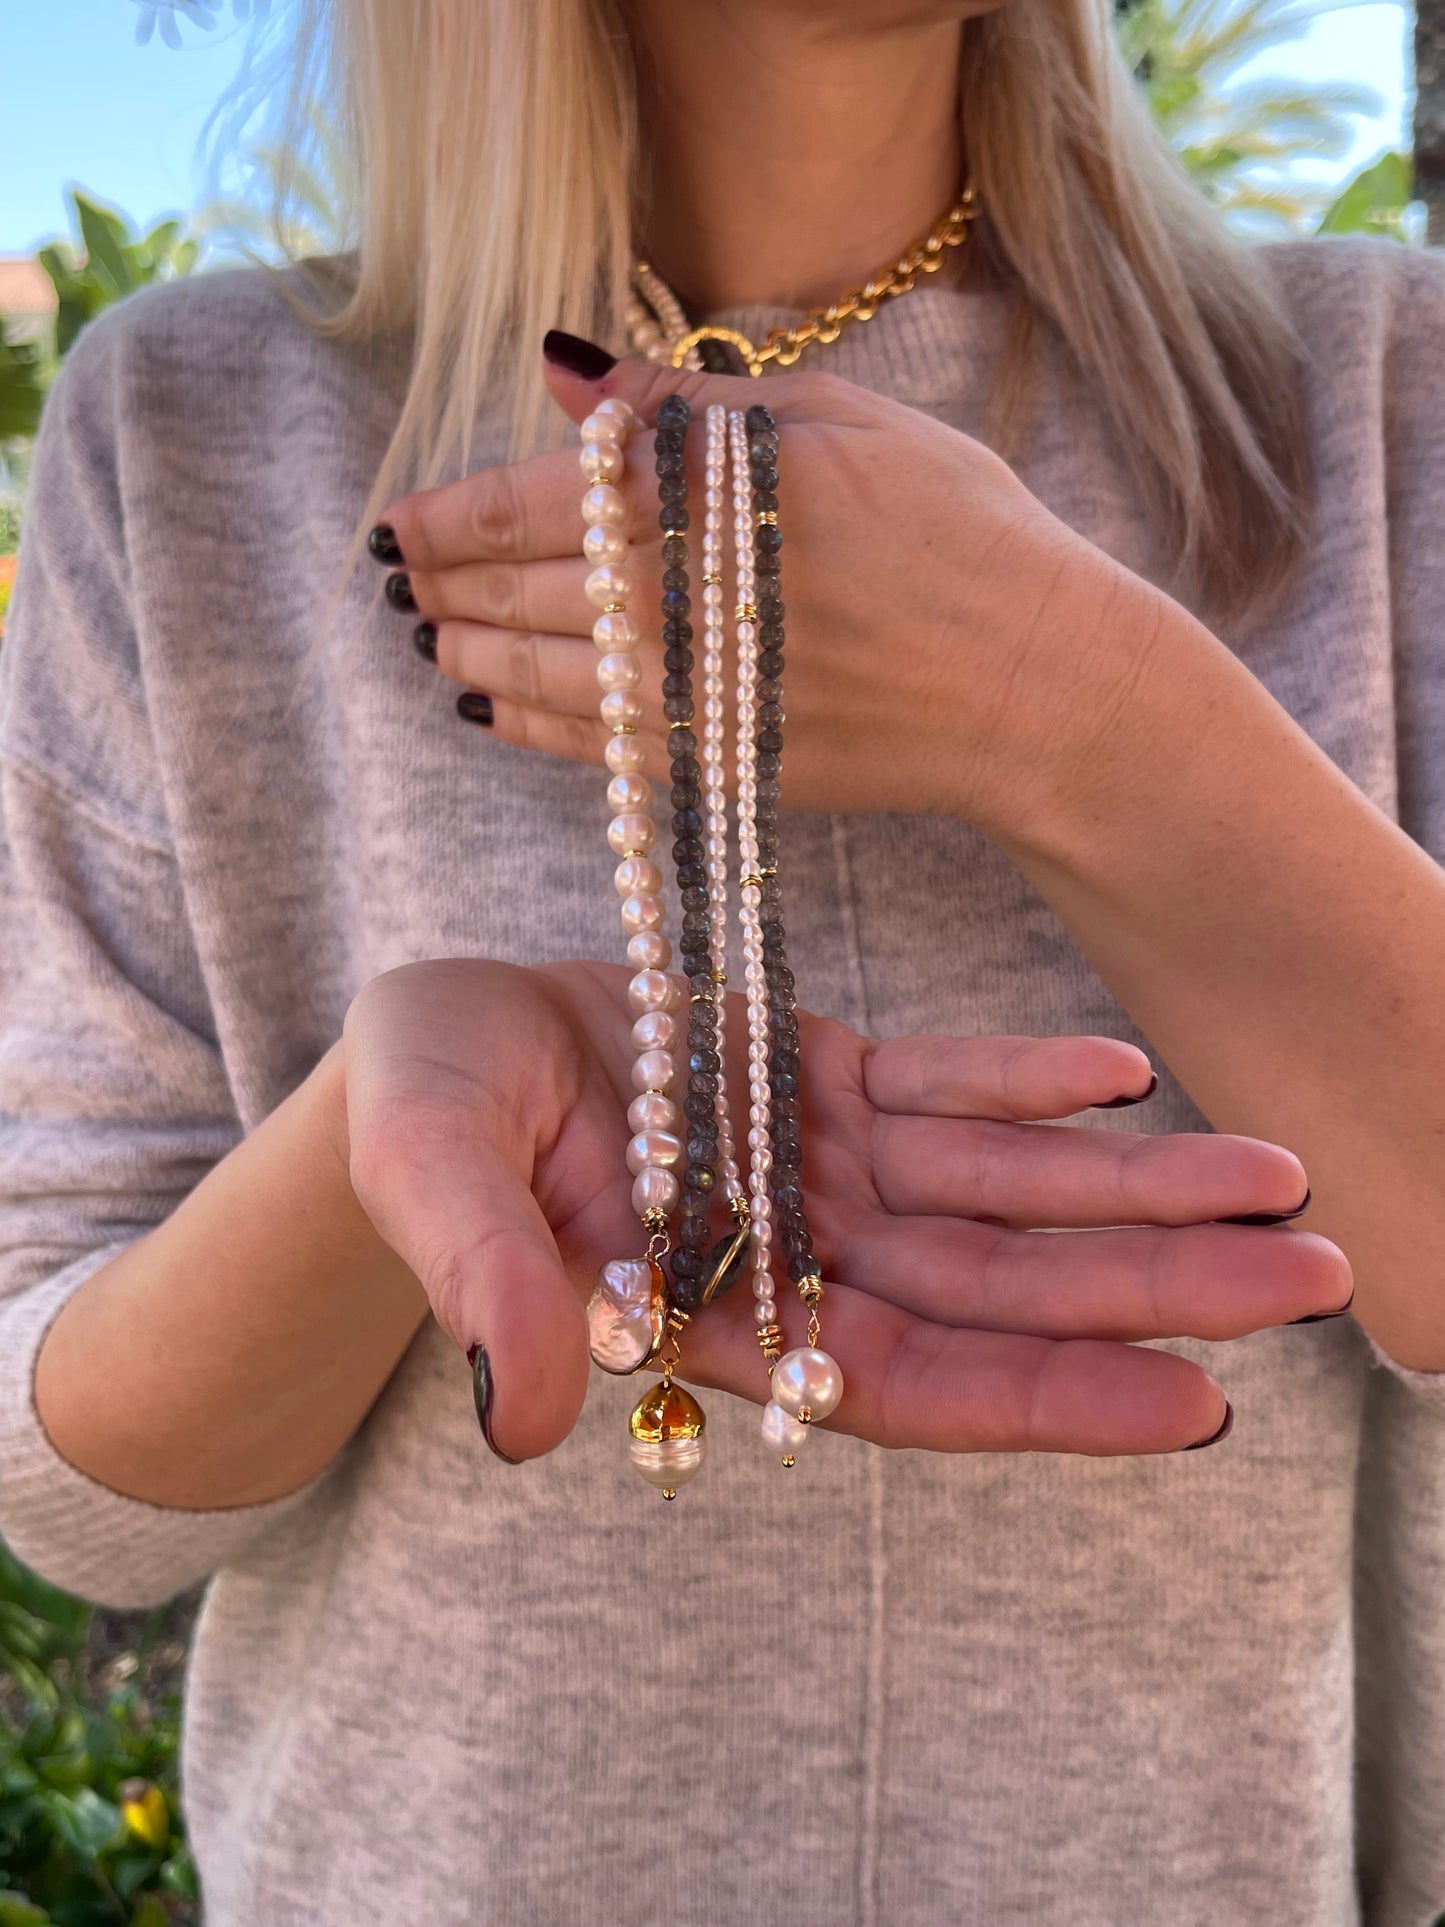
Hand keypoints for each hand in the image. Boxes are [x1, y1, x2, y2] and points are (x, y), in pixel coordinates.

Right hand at [340, 958, 1350, 1461]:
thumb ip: (488, 1287)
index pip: (907, 1380)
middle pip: (997, 1290)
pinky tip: (1122, 1074)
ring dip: (1134, 1187)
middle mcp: (795, 1253)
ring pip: (998, 1189)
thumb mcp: (431, 1187)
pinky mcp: (815, 1072)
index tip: (1197, 1405)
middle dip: (1151, 1287)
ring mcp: (816, 1161)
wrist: (423, 1042)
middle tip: (1313, 1274)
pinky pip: (940, 1084)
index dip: (1045, 1395)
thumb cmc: (413, 1124)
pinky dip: (1027, 1080)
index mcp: (719, 1316)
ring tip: (1273, 1175)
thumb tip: (536, 1420)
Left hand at [376, 344, 1156, 836]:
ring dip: (468, 654)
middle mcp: (694, 597)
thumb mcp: (843, 418)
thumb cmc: (961, 532)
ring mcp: (702, 694)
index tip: (401, 517)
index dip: (452, 512)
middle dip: (442, 584)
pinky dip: (523, 728)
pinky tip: (486, 708)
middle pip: (521, 591)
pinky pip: (589, 752)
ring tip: (432, 636)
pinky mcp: (720, 768)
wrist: (1036, 686)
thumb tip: (565, 374)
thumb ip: (691, 401)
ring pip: (537, 679)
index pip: (539, 499)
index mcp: (719, 491)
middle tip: (398, 576)